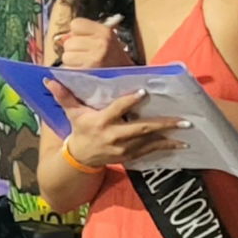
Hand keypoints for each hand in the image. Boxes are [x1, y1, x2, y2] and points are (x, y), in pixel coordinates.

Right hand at [47, 81, 188, 167]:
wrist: (80, 158)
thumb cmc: (79, 129)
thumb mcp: (71, 112)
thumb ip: (64, 95)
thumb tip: (49, 79)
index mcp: (101, 122)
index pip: (117, 109)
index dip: (129, 101)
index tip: (143, 92)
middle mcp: (114, 136)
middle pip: (141, 128)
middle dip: (163, 123)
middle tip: (183, 119)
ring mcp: (124, 148)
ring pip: (150, 141)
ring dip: (170, 136)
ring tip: (187, 129)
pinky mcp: (130, 156)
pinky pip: (151, 151)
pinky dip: (166, 147)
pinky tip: (181, 144)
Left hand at [55, 16, 132, 68]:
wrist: (128, 81)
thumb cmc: (112, 59)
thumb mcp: (104, 40)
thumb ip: (84, 35)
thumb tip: (62, 38)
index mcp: (105, 32)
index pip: (75, 24)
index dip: (77, 33)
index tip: (85, 40)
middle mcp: (100, 43)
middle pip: (69, 42)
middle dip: (74, 50)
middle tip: (86, 56)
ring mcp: (94, 59)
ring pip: (66, 55)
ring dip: (72, 62)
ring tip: (86, 65)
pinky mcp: (87, 73)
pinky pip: (68, 69)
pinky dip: (72, 72)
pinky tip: (84, 73)